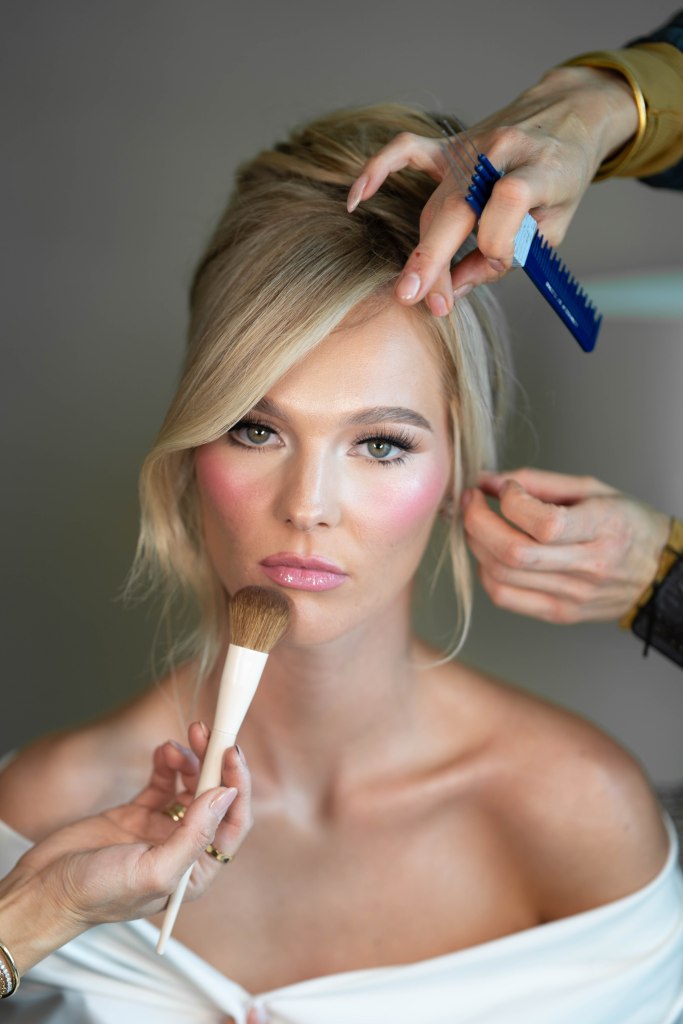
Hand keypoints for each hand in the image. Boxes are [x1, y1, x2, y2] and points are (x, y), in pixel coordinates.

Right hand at [0, 723, 251, 969]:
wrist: (46, 889)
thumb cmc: (98, 894)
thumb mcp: (153, 871)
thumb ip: (194, 835)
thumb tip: (225, 795)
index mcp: (196, 871)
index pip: (231, 822)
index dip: (237, 785)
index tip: (231, 753)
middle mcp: (183, 849)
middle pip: (213, 797)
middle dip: (213, 763)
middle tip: (206, 732)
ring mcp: (160, 829)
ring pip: (189, 785)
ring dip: (188, 760)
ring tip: (175, 745)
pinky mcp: (137, 813)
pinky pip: (162, 781)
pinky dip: (166, 763)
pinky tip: (162, 751)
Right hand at [347, 65, 638, 315]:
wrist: (568, 114)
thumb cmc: (563, 178)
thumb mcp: (555, 226)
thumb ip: (508, 257)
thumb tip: (456, 288)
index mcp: (540, 167)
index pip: (508, 202)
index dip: (499, 243)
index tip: (496, 268)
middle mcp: (501, 151)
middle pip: (458, 208)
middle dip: (437, 261)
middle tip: (424, 303)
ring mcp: (471, 146)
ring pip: (436, 204)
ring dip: (424, 252)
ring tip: (416, 291)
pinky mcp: (449, 145)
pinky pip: (404, 151)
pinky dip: (376, 172)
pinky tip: (356, 200)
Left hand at [462, 468, 669, 623]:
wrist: (658, 573)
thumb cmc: (626, 524)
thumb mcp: (592, 489)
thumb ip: (538, 481)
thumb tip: (488, 479)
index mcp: (603, 528)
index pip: (545, 524)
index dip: (512, 502)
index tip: (506, 488)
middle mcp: (588, 566)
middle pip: (512, 553)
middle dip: (477, 522)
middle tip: (471, 501)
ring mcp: (572, 595)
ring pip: (501, 576)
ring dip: (476, 544)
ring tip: (478, 524)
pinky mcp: (559, 613)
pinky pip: (505, 597)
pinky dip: (486, 573)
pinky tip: (490, 553)